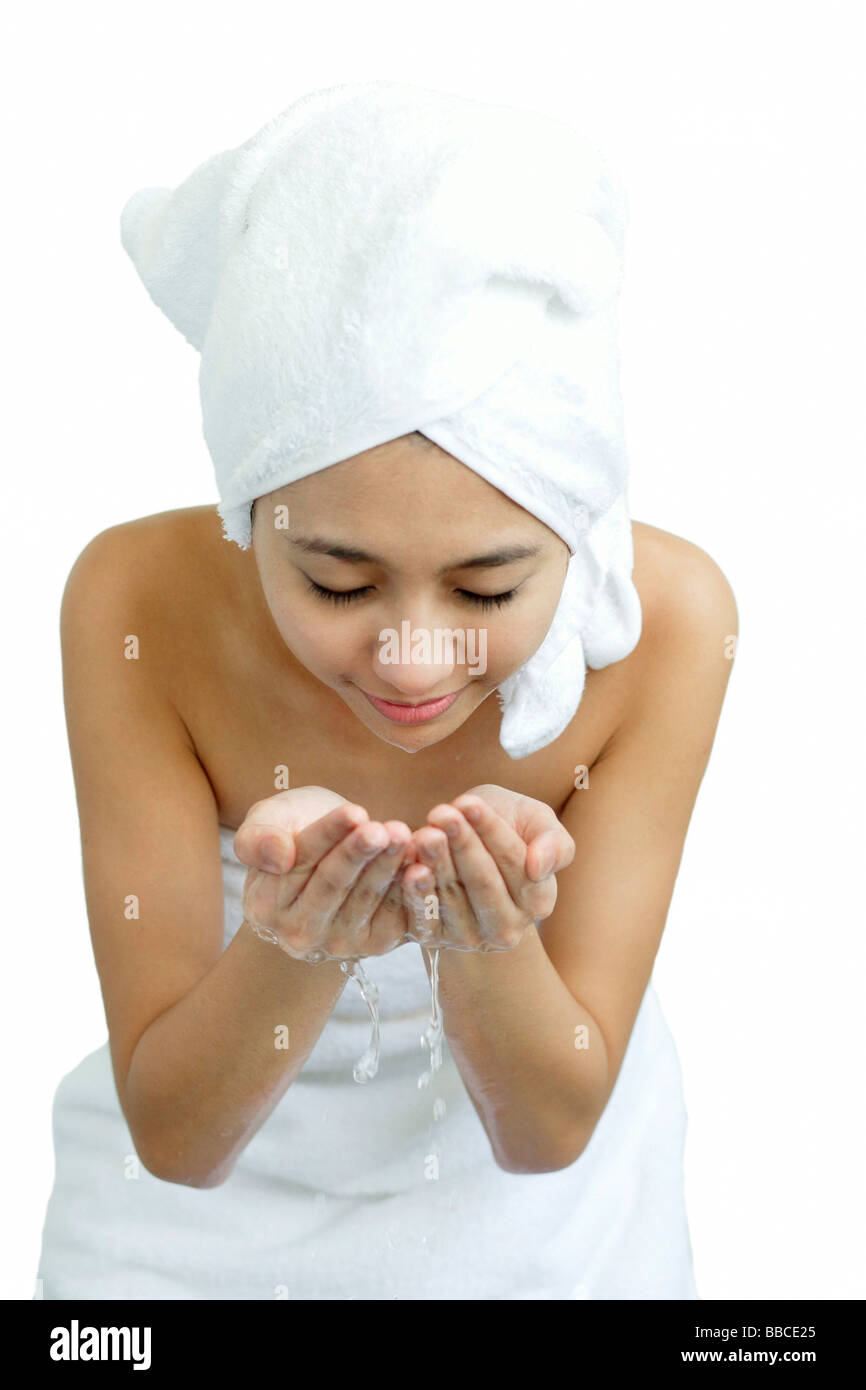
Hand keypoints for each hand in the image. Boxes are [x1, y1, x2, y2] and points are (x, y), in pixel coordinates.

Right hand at [234, 787, 413, 960]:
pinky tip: (420, 862)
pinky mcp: (375, 943)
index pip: (300, 862)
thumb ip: (257, 838)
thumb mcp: (266, 822)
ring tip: (403, 835)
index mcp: (266, 903)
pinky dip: (409, 888)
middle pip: (333, 884)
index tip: (353, 811)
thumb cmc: (295, 833)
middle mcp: (298, 932)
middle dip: (359, 854)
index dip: (328, 835)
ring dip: (387, 866)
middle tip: (382, 829)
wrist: (326, 862)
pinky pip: (395, 914)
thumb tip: (279, 857)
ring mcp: (338, 943)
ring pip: (365, 898)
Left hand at [401, 784, 574, 951]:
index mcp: (539, 900)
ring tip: (425, 832)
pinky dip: (417, 892)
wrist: (464, 841)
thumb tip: (539, 867)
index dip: (492, 832)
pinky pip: (426, 918)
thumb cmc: (507, 825)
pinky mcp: (437, 939)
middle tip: (442, 813)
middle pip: (485, 883)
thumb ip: (554, 843)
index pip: (515, 864)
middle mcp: (509, 928)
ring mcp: (472, 937)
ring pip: (453, 897)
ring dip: (437, 863)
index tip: (470, 803)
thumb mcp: (536, 821)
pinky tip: (411, 868)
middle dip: (462, 845)